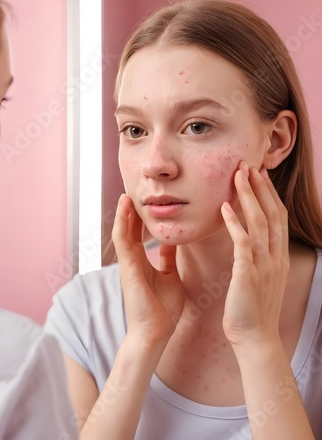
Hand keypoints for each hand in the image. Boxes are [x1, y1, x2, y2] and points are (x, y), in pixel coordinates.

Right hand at [112, 194, 185, 350]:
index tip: (147, 200)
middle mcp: (132, 259)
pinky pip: (122, 240)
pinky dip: (121, 223)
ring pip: (123, 231)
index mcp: (143, 261)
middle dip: (131, 210)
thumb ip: (169, 258)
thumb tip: (174, 242)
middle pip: (129, 228)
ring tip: (127, 194)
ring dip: (123, 212)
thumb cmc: (163, 308)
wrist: (156, 331)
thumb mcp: (170, 276)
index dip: (142, 216)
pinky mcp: (126, 267)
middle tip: (134, 190)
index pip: (140, 233)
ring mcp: (127, 262)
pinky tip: (124, 209)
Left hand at [221, 161, 288, 349]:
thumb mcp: (259, 278)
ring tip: (237, 176)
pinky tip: (224, 207)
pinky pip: (242, 242)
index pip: (276, 218)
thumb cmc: (252, 309)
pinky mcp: (248, 272)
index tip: (258, 176)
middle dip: (260, 188)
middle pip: (271, 213)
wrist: (255, 337)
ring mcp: (263, 264)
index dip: (268, 195)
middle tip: (248, 165)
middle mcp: (274, 256)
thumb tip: (248, 242)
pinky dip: (234, 222)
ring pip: (259, 222)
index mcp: (277, 256)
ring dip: (248, 196)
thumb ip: (256, 257)